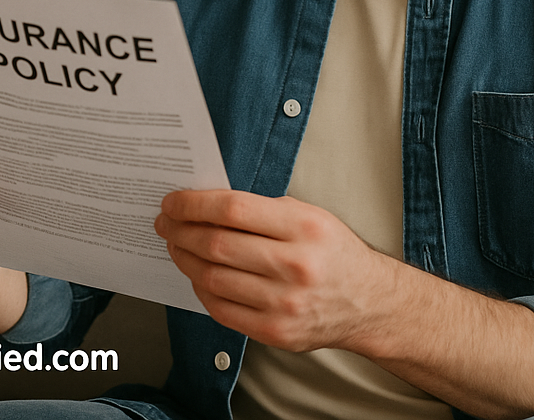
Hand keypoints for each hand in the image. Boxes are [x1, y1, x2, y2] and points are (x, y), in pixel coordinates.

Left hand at [155, 189, 390, 351]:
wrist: (367, 301)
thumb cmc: (332, 250)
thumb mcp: (308, 214)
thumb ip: (262, 210)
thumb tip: (207, 205)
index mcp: (304, 227)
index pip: (233, 210)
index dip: (194, 204)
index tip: (173, 201)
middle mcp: (295, 266)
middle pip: (217, 245)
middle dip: (180, 231)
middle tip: (165, 222)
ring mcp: (285, 304)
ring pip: (214, 278)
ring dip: (184, 259)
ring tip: (176, 245)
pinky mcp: (276, 332)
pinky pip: (222, 309)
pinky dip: (201, 289)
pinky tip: (196, 274)